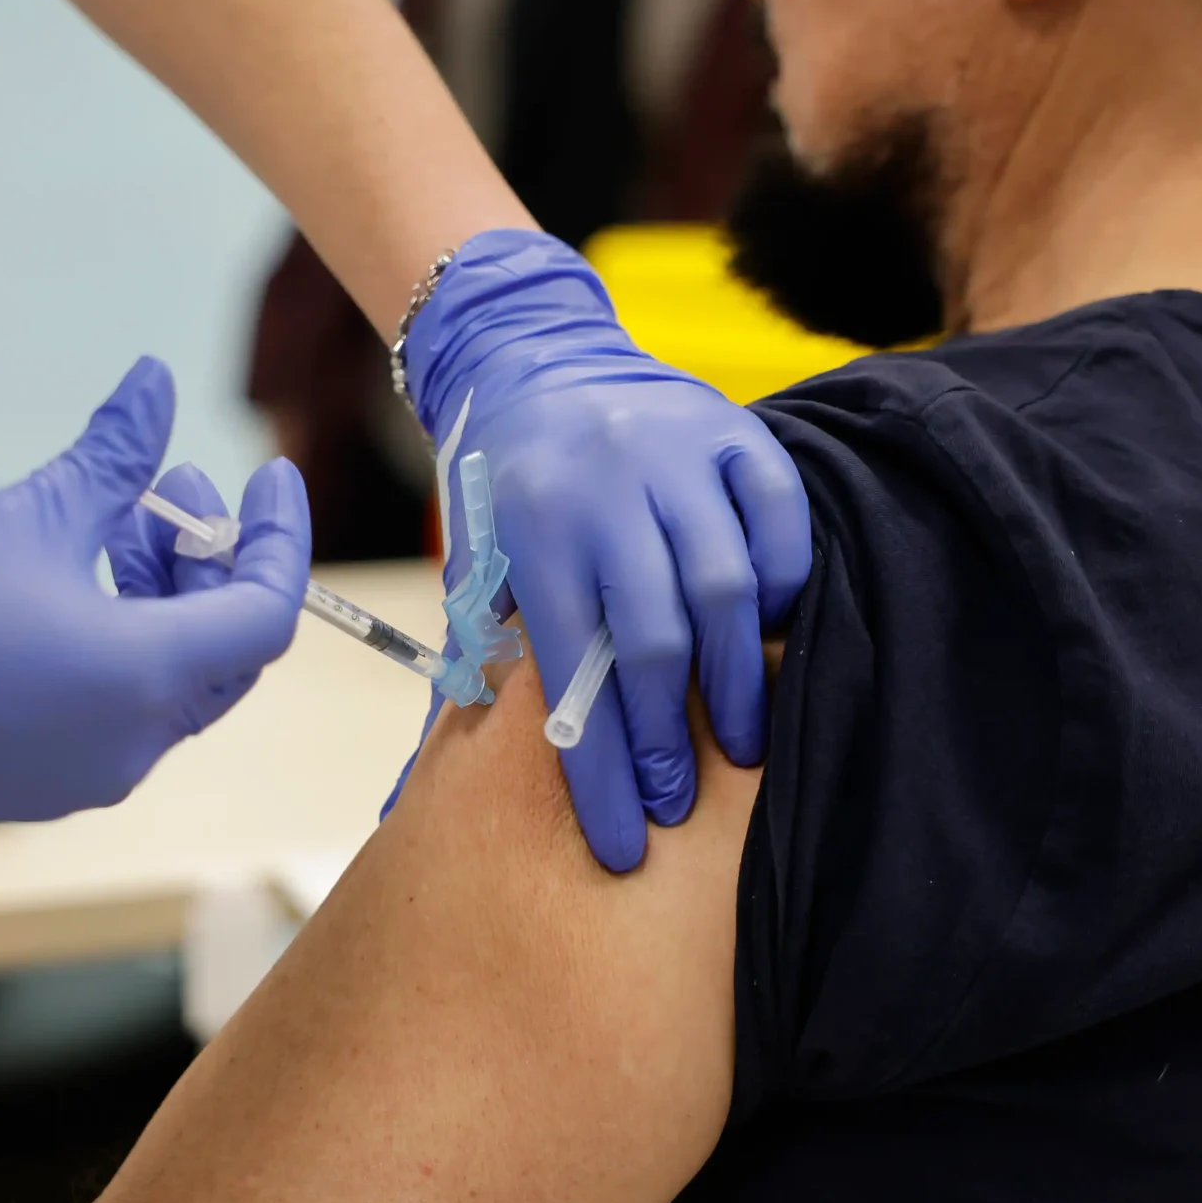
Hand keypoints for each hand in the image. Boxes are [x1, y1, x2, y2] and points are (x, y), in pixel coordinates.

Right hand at [0, 358, 310, 836]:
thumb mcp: (21, 515)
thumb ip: (109, 455)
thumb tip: (154, 383)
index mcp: (141, 686)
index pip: (264, 615)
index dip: (278, 539)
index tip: (268, 474)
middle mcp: (124, 749)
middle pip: (223, 655)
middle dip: (212, 564)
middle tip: (174, 484)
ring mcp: (73, 777)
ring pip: (162, 685)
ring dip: (157, 598)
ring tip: (113, 518)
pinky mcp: (22, 782)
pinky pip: (105, 712)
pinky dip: (112, 643)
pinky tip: (60, 582)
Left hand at [404, 230, 810, 869]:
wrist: (534, 360)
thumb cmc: (502, 489)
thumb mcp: (473, 566)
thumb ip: (472, 663)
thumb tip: (417, 792)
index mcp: (533, 527)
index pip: (573, 672)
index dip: (603, 769)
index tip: (626, 843)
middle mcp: (606, 486)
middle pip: (656, 639)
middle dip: (671, 738)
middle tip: (681, 802)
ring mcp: (677, 452)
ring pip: (725, 586)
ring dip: (738, 680)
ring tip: (742, 744)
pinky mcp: (734, 430)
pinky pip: (780, 518)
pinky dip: (784, 581)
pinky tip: (768, 631)